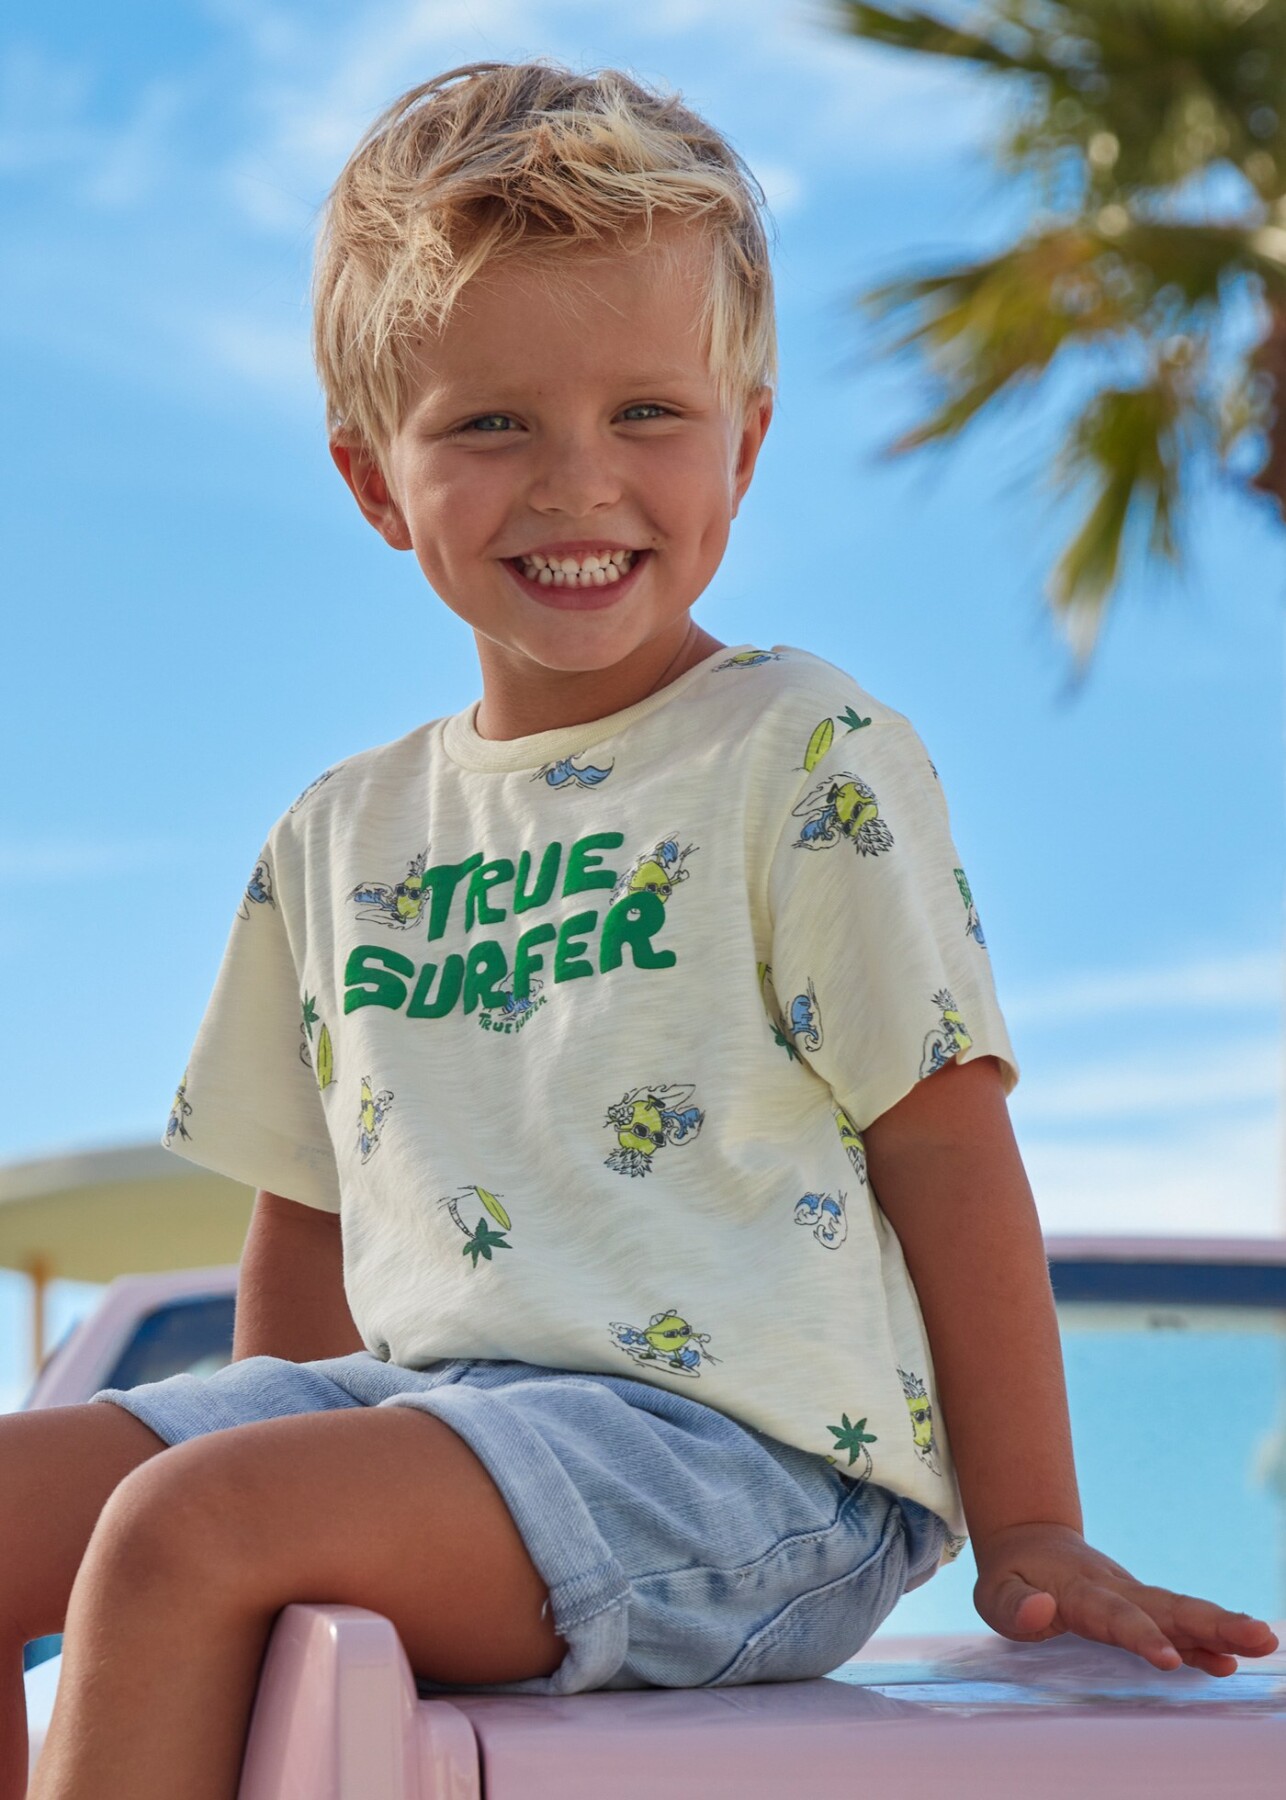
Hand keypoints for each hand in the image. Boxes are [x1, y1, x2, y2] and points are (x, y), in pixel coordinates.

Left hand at [972, 1522, 1279, 1676]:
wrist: (1029, 1542)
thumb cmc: (1011, 1578)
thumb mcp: (993, 1592)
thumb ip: (1013, 1607)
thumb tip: (1043, 1611)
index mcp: (1080, 1590)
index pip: (1114, 1615)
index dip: (1140, 1635)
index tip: (1168, 1659)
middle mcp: (1116, 1590)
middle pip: (1167, 1607)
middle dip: (1212, 1625)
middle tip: (1259, 1638)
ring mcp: (1134, 1597)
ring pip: (1180, 1612)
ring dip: (1222, 1628)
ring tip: (1264, 1642)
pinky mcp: (1142, 1609)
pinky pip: (1177, 1625)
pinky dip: (1204, 1643)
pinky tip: (1231, 1661)